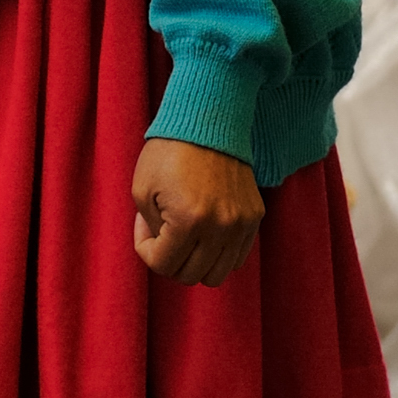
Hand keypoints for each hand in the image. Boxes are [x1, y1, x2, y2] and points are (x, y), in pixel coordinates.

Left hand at [132, 138, 263, 287]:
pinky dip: (218, 254)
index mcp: (189, 221)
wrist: (207, 122)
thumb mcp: (142, 190)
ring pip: (217, 274)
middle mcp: (221, 227)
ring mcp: (242, 224)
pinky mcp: (255, 217)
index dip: (146, 250)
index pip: (163, 265)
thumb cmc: (168, 152)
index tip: (144, 226)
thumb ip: (150, 230)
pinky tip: (203, 231)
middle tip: (161, 231)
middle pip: (191, 276)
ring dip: (195, 262)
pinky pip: (237, 257)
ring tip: (183, 234)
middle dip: (169, 259)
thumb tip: (163, 250)